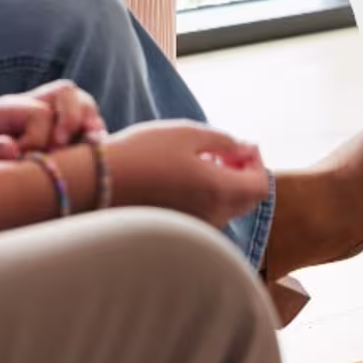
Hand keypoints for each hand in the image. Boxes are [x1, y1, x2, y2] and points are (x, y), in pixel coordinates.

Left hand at [0, 81, 106, 159]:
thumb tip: (12, 149)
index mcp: (9, 106)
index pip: (38, 112)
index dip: (37, 139)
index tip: (24, 158)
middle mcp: (33, 103)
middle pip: (67, 91)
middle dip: (73, 119)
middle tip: (61, 147)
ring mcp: (50, 113)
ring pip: (84, 103)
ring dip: (90, 124)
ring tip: (88, 148)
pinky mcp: (63, 127)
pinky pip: (89, 122)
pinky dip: (95, 135)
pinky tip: (92, 154)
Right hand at [102, 120, 270, 227]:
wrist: (101, 181)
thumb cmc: (144, 152)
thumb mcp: (187, 133)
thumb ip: (224, 140)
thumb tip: (246, 147)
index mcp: (219, 190)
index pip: (261, 184)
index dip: (256, 161)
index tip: (240, 145)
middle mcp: (213, 216)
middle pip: (248, 199)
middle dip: (243, 172)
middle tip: (223, 151)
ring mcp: (196, 227)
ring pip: (228, 208)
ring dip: (226, 184)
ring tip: (200, 161)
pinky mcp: (179, 229)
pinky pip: (208, 215)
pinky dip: (208, 197)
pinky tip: (185, 179)